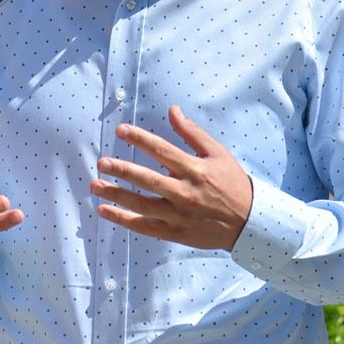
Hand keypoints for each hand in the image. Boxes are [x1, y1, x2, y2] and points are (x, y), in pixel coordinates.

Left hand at [90, 106, 252, 249]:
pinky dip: (124, 220)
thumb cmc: (232, 182)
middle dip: (122, 170)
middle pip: (148, 180)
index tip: (120, 130)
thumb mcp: (218, 153)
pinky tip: (105, 211)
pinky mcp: (175, 232)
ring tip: (95, 185)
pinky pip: (145, 226)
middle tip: (102, 163)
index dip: (140, 139)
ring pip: (141, 205)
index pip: (162, 150)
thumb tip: (172, 110)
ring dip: (116, 195)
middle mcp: (185, 192)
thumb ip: (192, 133)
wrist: (248, 221)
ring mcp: (179, 215)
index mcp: (195, 169)